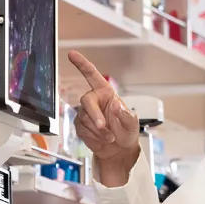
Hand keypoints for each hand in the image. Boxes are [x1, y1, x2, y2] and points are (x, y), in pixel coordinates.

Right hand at [68, 51, 140, 181]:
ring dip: (98, 131)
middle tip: (103, 127)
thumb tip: (115, 106)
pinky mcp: (80, 126)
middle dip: (95, 115)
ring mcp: (85, 113)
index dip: (82, 64)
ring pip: (85, 119)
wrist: (119, 149)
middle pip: (86, 101)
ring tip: (110, 136)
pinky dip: (93, 137)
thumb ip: (125, 114)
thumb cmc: (127, 131)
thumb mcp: (132, 121)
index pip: (92, 75)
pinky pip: (82, 130)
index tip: (72, 54)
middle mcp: (94, 101)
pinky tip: (102, 139)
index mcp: (106, 93)